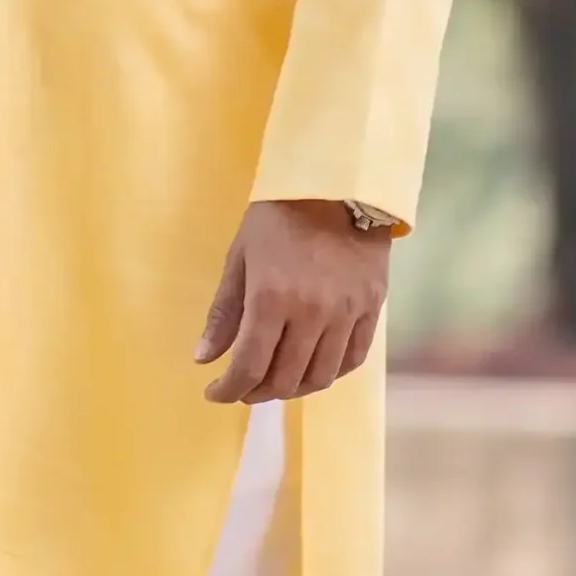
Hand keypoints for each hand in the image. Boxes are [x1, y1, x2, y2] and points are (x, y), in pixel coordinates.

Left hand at [195, 199, 389, 404]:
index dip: (228, 389)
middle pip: (285, 379)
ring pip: (320, 377)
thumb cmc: (279, 216)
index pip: (249, 366)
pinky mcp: (372, 308)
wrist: (338, 183)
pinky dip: (330, 373)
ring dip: (293, 389)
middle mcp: (311, 313)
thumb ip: (224, 312)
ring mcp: (346, 313)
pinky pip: (352, 359)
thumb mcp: (241, 256)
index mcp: (272, 298)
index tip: (214, 392)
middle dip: (256, 392)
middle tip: (242, 387)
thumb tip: (204, 359)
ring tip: (275, 381)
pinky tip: (312, 367)